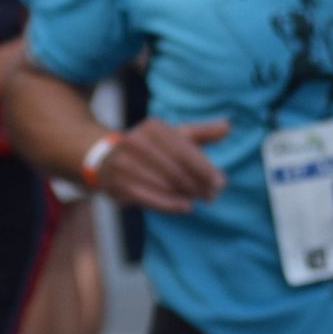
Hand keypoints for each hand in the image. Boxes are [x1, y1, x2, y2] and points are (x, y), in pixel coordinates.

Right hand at [97, 118, 230, 211]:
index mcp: (153, 127)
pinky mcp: (117, 184)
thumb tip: (227, 127)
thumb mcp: (174, 136)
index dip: (205, 169)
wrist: (105, 160)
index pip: (185, 151)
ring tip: (199, 199)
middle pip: (176, 168)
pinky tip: (185, 207)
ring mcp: (124, 163)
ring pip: (163, 184)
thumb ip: (201, 133)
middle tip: (212, 195)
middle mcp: (136, 141)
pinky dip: (169, 204)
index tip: (220, 182)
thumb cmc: (151, 148)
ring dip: (186, 194)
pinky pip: (148, 197)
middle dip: (198, 184)